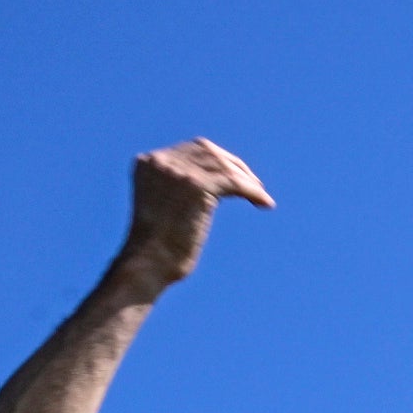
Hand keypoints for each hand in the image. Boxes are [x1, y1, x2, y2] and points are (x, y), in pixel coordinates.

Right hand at [120, 139, 273, 285]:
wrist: (149, 262)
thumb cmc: (156, 249)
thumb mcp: (162, 208)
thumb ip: (178, 189)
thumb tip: (211, 188)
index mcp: (148, 162)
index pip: (193, 150)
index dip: (219, 161)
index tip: (236, 175)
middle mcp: (161, 161)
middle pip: (209, 151)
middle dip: (234, 165)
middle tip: (255, 185)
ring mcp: (178, 171)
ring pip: (223, 166)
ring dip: (247, 180)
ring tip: (261, 197)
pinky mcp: (196, 185)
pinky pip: (233, 182)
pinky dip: (252, 191)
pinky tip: (264, 203)